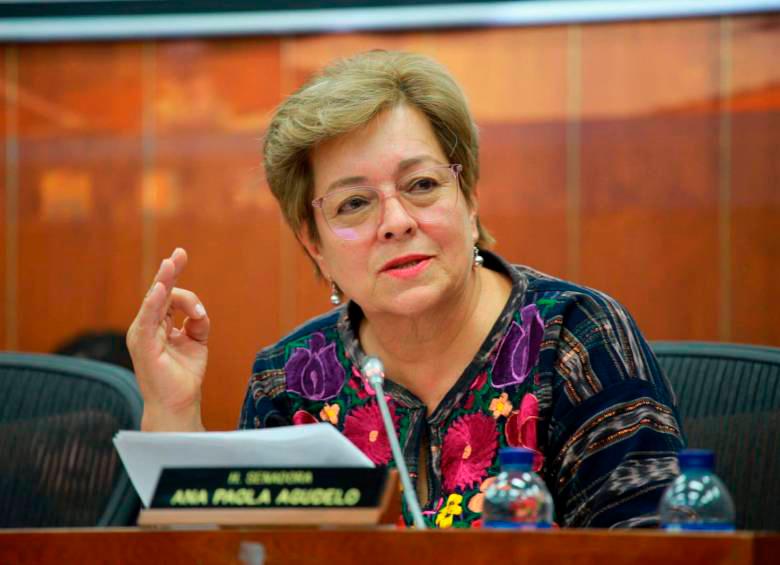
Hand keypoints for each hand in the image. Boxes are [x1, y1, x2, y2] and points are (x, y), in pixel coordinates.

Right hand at [127, 248, 208, 430]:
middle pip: (159, 292)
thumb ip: (198, 322)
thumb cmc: (184, 376)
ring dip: (164, 282)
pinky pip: (148, 319)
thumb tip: (199, 311)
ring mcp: (143, 335)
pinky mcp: (144, 345)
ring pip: (154, 301)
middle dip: (169, 271)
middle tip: (178, 254)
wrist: (178, 404)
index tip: (181, 254)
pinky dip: (155, 303)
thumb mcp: (197, 342)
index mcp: (158, 325)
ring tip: (172, 265)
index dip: (173, 274)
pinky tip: (162, 289)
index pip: (166, 294)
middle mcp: (148, 327)